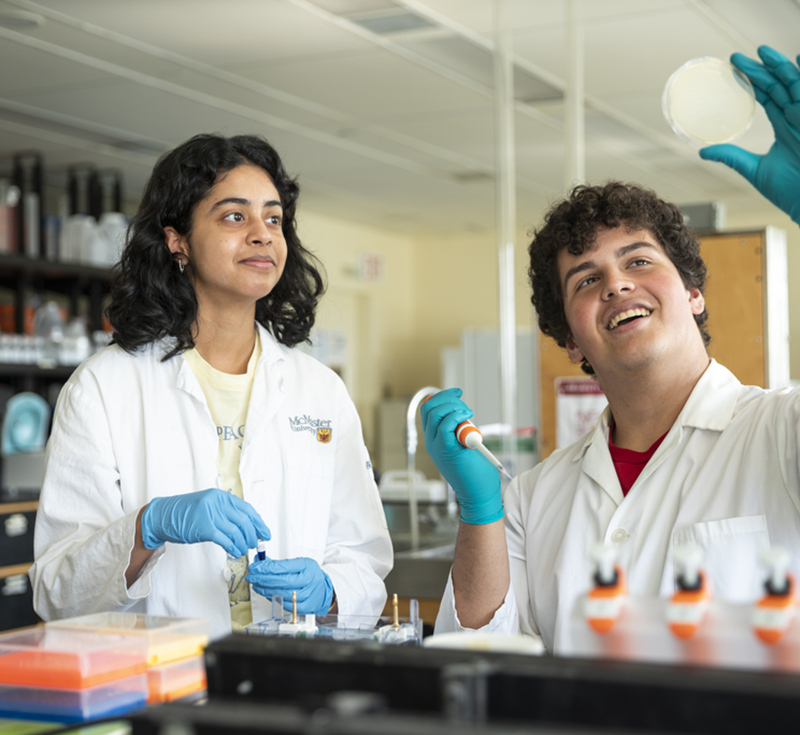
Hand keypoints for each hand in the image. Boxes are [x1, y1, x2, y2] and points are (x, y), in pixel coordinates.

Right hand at [141, 488, 270, 557]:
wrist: (163, 516)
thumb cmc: (186, 514)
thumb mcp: (209, 507)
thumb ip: (226, 514)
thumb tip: (247, 528)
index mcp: (221, 496)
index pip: (247, 509)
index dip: (259, 523)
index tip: (265, 533)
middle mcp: (217, 503)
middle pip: (244, 521)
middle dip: (252, 535)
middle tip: (254, 544)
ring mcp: (210, 514)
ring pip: (235, 531)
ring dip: (243, 543)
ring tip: (244, 550)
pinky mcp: (204, 527)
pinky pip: (225, 540)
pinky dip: (232, 547)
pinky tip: (235, 552)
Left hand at [246, 557, 333, 615]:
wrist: (323, 589)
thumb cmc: (309, 575)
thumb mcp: (297, 564)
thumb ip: (279, 563)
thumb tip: (260, 561)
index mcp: (307, 566)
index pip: (283, 566)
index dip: (266, 568)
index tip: (255, 568)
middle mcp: (309, 579)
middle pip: (281, 581)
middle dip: (263, 579)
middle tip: (252, 577)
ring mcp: (308, 594)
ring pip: (281, 593)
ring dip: (265, 590)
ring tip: (257, 585)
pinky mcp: (305, 607)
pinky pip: (285, 604)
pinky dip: (273, 599)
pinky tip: (267, 593)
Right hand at [420, 388, 502, 524]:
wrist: (478, 495)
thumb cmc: (475, 473)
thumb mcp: (464, 445)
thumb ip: (460, 431)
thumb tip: (463, 413)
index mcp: (434, 439)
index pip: (428, 410)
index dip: (442, 396)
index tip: (458, 393)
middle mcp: (431, 442)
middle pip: (429, 408)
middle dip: (447, 399)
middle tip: (465, 406)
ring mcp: (437, 446)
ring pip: (435, 413)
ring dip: (453, 406)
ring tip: (468, 414)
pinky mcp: (447, 450)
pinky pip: (445, 425)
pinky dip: (456, 416)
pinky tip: (467, 418)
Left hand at [699, 45, 799, 223]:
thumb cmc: (791, 191)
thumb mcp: (754, 170)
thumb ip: (732, 157)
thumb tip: (703, 152)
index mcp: (786, 127)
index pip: (768, 97)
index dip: (753, 82)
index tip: (734, 69)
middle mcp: (799, 117)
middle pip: (779, 86)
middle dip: (760, 70)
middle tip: (737, 58)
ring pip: (795, 83)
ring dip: (779, 66)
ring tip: (761, 51)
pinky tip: (798, 57)